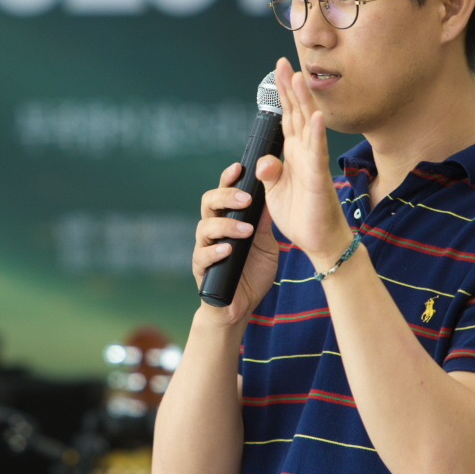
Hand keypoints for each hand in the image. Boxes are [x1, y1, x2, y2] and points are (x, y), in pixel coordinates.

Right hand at [193, 160, 278, 324]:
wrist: (241, 306)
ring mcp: (205, 249)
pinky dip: (215, 251)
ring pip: (204, 227)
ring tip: (246, 230)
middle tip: (245, 199)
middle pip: (209, 202)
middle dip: (226, 196)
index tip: (239, 168)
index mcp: (228, 220)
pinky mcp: (201, 269)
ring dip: (226, 225)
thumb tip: (273, 194)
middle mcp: (213, 230)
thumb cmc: (252, 273)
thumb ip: (265, 223)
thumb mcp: (266, 244)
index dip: (228, 178)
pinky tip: (228, 250)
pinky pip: (203, 256)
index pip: (224, 193)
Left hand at [257, 57, 354, 268]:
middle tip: (284, 62)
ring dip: (305, 101)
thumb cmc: (301, 215)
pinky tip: (318, 116)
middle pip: (298, 113)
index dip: (283, 93)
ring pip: (309, 126)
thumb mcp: (275, 191)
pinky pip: (317, 153)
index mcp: (294, 153)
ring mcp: (313, 163)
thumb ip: (269, 172)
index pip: (287, 116)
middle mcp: (305, 152)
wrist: (319, 241)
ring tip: (300, 77)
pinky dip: (318, 134)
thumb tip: (263, 161)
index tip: (278, 70)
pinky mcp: (317, 178)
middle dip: (291, 88)